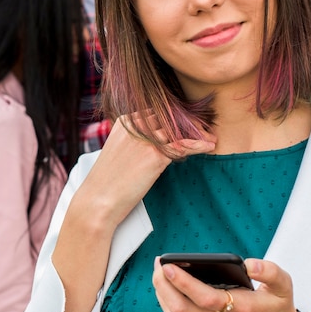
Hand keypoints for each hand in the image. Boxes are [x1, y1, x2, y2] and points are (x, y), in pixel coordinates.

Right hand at [77, 115, 216, 228]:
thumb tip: (159, 139)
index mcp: (125, 122)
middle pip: (171, 117)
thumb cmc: (108, 180)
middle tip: (206, 128)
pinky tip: (210, 145)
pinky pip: (183, 145)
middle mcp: (136, 126)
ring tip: (212, 137)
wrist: (98, 200)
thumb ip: (136, 139)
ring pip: (179, 130)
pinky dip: (199, 144)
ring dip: (199, 132)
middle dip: (190, 122)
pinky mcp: (154, 156)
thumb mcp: (118, 150)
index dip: (176, 116)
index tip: (190, 122)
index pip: (158, 111)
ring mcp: (146, 139)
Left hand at [152, 257, 302, 311]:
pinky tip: (167, 295)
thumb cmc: (279, 311)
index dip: (182, 282)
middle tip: (158, 266)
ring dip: (163, 298)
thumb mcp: (283, 286)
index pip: (203, 297)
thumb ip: (269, 270)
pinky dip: (169, 311)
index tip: (168, 265)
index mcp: (242, 310)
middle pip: (182, 310)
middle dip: (164, 286)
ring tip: (159, 277)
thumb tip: (250, 264)